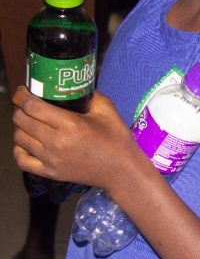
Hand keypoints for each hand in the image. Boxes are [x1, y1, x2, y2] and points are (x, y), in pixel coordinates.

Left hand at [12, 86, 140, 190]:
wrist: (121, 170)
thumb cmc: (116, 139)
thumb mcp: (107, 110)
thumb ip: (90, 95)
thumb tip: (74, 85)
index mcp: (71, 124)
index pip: (32, 107)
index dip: (21, 96)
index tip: (22, 90)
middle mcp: (56, 142)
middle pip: (21, 121)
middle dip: (19, 109)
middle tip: (27, 104)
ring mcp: (50, 160)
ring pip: (19, 138)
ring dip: (20, 127)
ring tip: (30, 122)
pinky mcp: (49, 173)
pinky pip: (21, 160)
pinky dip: (19, 149)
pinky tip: (27, 142)